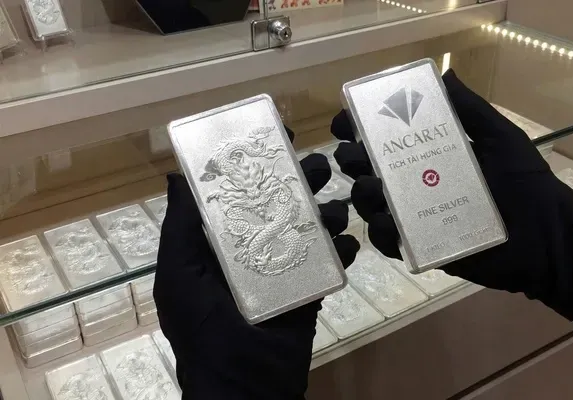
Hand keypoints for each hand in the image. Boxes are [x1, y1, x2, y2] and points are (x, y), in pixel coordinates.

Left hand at [154, 131, 359, 398]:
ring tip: (337, 204)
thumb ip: (181, 230)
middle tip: (319, 164)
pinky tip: (347, 243)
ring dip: (327, 212)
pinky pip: (329, 265)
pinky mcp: (309, 291)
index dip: (256, 166)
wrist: (244, 389)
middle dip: (299, 182)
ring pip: (309, 230)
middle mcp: (253, 250)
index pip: (240, 194)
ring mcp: (285, 270)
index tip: (276, 139)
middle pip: (280, 205)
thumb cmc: (203, 331)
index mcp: (221, 243)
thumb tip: (177, 177)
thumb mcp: (181, 277)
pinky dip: (341, 252)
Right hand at [331, 69, 572, 323]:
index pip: (387, 137)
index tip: (345, 123)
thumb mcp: (501, 139)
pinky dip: (381, 233)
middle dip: (353, 159)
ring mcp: (416, 216)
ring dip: (363, 194)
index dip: (361, 128)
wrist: (547, 238)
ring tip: (373, 189)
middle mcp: (417, 183)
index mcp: (431, 154)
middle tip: (355, 156)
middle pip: (368, 169)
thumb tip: (444, 75)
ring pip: (371, 204)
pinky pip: (388, 241)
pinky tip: (387, 223)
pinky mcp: (422, 246)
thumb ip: (471, 111)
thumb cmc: (526, 184)